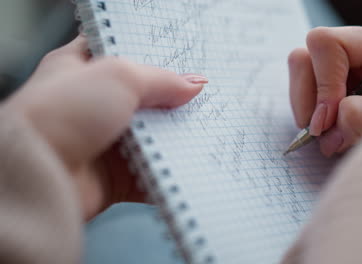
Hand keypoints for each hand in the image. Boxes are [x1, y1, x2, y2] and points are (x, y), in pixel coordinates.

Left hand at [4, 36, 206, 220]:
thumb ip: (162, 79)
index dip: (152, 57)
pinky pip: (150, 173)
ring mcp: (104, 141)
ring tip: (205, 130)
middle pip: (145, 100)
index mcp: (81, 69)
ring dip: (175, 138)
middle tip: (202, 98)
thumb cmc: (61, 113)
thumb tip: (195, 84)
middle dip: (172, 102)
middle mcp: (93, 106)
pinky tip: (191, 163)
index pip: (122, 55)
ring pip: (152, 138)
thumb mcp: (119, 76)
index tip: (184, 60)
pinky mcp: (114, 176)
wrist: (39, 173)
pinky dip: (169, 171)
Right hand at [288, 25, 361, 156]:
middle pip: (305, 57)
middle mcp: (360, 47)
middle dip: (309, 100)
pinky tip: (332, 131)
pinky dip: (307, 116)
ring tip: (332, 136)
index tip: (327, 122)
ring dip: (307, 111)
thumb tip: (333, 118)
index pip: (329, 44)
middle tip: (325, 133)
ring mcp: (340, 63)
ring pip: (298, 74)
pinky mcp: (328, 81)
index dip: (323, 84)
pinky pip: (300, 91)